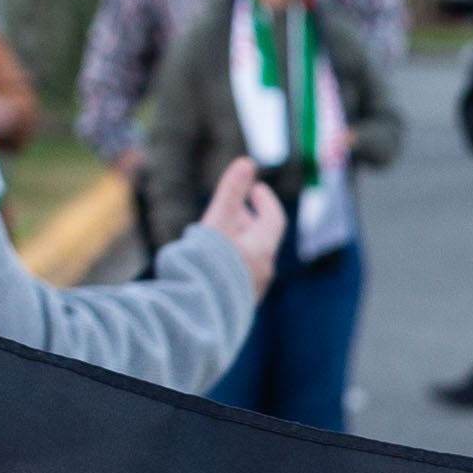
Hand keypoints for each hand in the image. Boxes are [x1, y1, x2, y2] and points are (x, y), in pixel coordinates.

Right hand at [200, 163, 286, 292]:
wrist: (198, 310)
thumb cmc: (209, 262)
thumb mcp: (219, 220)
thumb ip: (232, 191)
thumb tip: (247, 162)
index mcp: (262, 249)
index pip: (274, 219)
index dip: (266, 201)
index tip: (256, 189)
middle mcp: (262, 271)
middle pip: (261, 239)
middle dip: (247, 220)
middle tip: (235, 208)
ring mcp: (250, 290)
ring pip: (249, 258)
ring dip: (238, 242)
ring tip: (219, 234)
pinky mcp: (236, 304)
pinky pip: (239, 276)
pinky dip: (231, 262)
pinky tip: (211, 263)